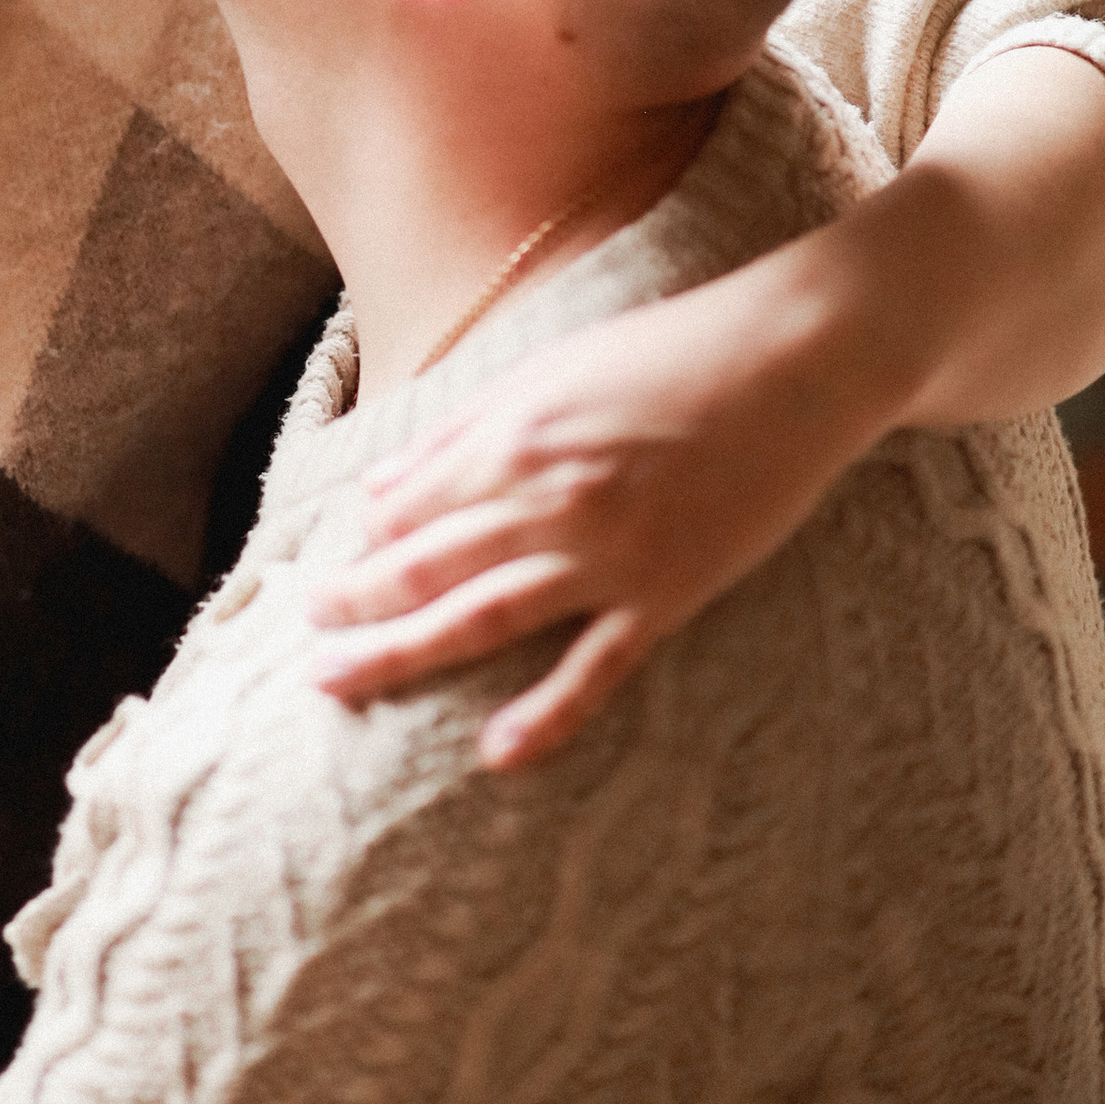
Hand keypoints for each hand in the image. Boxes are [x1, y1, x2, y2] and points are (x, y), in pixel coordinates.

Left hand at [307, 240, 889, 770]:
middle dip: (354, 604)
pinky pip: (597, 668)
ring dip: (402, 652)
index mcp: (517, 438)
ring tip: (339, 682)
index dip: (360, 545)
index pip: (409, 509)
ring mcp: (610, 555)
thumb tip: (379, 489)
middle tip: (304, 637)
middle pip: (427, 567)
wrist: (800, 359)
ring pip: (482, 617)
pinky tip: (497, 752)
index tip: (322, 574)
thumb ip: (463, 431)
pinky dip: (546, 715)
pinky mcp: (669, 594)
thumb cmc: (675, 350)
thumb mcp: (552, 369)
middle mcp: (550, 500)